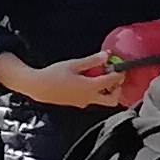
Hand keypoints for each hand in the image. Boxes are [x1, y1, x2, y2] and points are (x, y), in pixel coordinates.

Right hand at [0, 51, 129, 110]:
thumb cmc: (54, 74)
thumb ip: (92, 61)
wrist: (38, 87)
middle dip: (118, 89)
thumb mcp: (74, 64)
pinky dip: (96, 92)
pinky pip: (92, 99)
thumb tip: (106, 55)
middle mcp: (89, 98)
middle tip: (114, 77)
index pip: (112, 82)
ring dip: (106, 91)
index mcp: (89, 87)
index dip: (119, 74)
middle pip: (112, 100)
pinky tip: (88, 81)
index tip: (121, 68)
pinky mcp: (77, 103)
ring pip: (103, 101)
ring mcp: (83, 103)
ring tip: (99, 77)